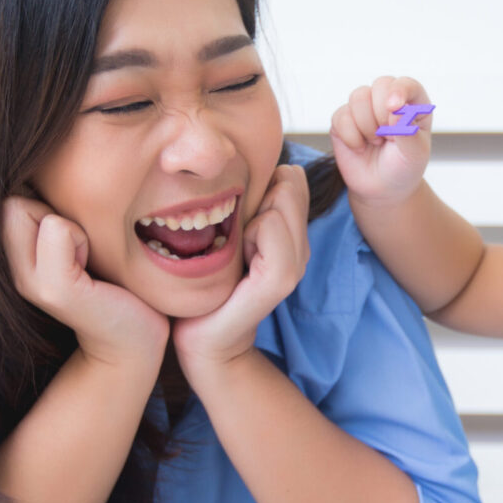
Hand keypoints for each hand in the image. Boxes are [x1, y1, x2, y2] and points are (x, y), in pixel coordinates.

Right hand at [2, 196, 168, 370]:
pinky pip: (57, 229)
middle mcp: (10, 265)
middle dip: (54, 208)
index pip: (9, 187)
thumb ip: (50, 205)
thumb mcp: (77, 236)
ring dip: (70, 225)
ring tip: (87, 258)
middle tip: (83, 248)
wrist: (132, 337)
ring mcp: (27, 280)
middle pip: (13, 195)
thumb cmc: (112, 281)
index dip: (46, 200)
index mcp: (14, 251)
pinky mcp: (54, 289)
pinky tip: (93, 270)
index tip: (73, 234)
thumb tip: (38, 150)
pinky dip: (79, 239)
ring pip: (28, 207)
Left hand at [172, 162, 310, 377]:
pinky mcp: (280, 279)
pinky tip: (238, 260)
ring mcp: (295, 265)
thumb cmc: (206, 282)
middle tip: (234, 239)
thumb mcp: (229, 232)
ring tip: (235, 252)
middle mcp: (300, 248)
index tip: (237, 223)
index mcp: (290, 235)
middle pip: (291, 184)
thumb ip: (249, 202)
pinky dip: (251, 233)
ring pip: (282, 202)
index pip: (292, 178)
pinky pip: (272, 225)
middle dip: (257, 200)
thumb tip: (265, 164)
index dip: (260, 188)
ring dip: (251, 218)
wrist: (201, 338)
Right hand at [330, 75, 432, 209]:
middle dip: (383, 114)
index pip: (407, 83)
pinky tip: (360, 147)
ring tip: (376, 142)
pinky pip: (341, 116)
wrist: (383, 190)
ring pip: (358, 97)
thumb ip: (407, 131)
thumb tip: (394, 108)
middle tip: (388, 137)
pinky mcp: (343, 119)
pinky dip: (351, 136)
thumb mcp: (414, 154)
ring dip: (367, 126)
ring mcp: (364, 108)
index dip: (399, 90)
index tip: (395, 106)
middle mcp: (388, 99)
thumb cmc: (403, 168)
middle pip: (380, 85)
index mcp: (412, 103)